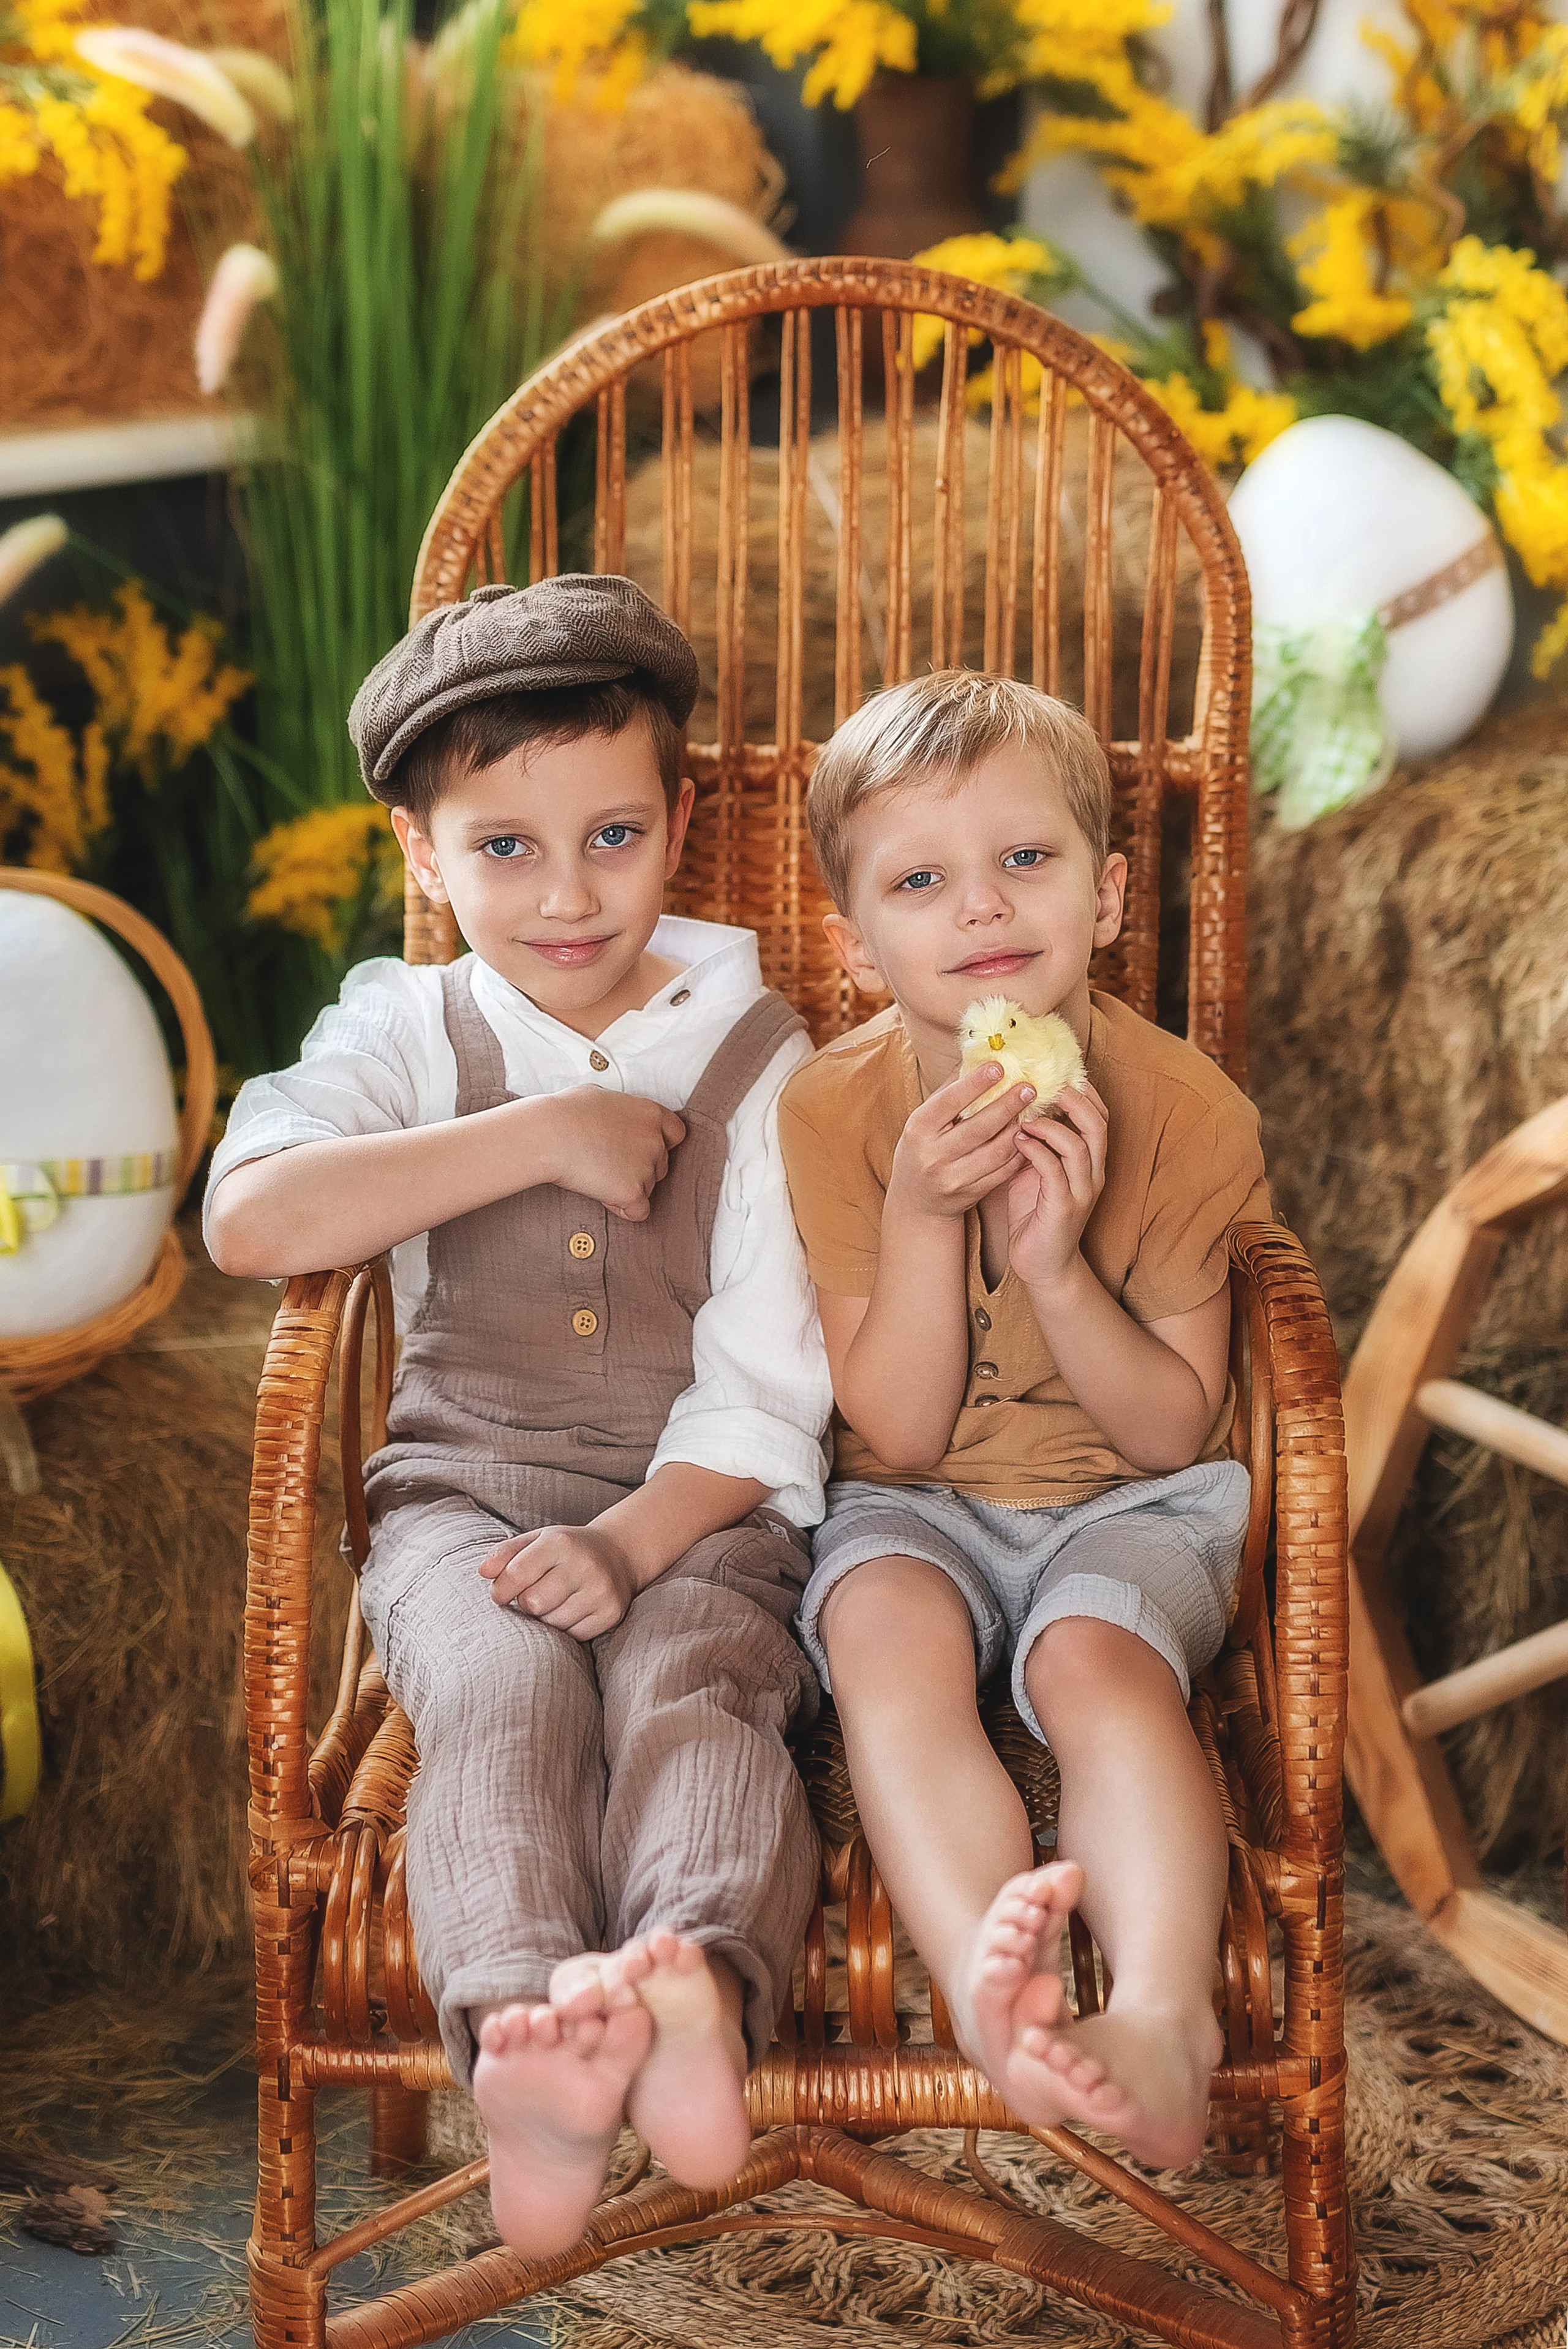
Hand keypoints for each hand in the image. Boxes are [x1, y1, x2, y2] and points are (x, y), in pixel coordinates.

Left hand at [478, 1523, 638, 1638]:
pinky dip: (565, 1628)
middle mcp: (583, 1565)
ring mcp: (600, 1591)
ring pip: (552, 1623)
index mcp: (560, 1542)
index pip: (516, 1574)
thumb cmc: (568, 1549)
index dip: (501, 1590)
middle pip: (533, 1603)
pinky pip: (573, 1636)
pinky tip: (570, 1610)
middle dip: (526, 1603)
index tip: (502, 1593)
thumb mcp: (537, 1540)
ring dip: (545, 1617)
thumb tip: (482, 1572)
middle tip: (533, 1594)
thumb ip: (505, 1553)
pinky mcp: (611, 1614)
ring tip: (555, 1601)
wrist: (620, 1553)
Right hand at [536, 1087, 685, 1221]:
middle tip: (606, 1166)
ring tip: (596, 1176)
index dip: (660, 1145)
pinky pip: (639, 1211)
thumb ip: (618, 1107)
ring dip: (627, 1188)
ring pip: (648, 1189)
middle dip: (638, 1170)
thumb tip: (612, 1111)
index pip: (676, 1134)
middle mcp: (655, 1140)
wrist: (549, 1135)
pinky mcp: (633, 1192)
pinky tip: (604, 1197)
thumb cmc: (565, 1112)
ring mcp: (646, 1167)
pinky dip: (623, 1209)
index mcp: (650, 1113)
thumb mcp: (599, 1095)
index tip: (640, 1151)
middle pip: (660, 1165)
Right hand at [886, 1063, 1034, 1223]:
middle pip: (979, 1127)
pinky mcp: (972, 1193)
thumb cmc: (924, 1147)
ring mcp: (954, 1177)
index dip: (975, 1084)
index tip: (999, 1066)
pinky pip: (1003, 1170)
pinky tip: (1029, 1133)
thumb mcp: (925, 1119)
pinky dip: (1019, 1150)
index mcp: (919, 1129)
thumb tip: (977, 1053)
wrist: (917, 1200)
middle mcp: (934, 1155)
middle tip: (1030, 1087)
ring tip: (1032, 1108)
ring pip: (996, 1151)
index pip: (949, 1102)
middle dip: (1007, 1105)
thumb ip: (950, 1090)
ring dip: (1018, 1128)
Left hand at [1006, 1082, 1108, 1291]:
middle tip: (1046, 1086)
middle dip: (1075, 1100)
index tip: (1058, 1073)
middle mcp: (1094, 1173)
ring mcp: (1082, 1191)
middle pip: (1098, 1124)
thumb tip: (1011, 1106)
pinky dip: (1037, 1152)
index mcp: (1090, 1161)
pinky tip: (1018, 1142)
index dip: (1084, 1092)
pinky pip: (1055, 1171)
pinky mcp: (1064, 1208)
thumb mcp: (1034, 1170)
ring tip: (1024, 1116)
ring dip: (1050, 1126)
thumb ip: (1033, 1141)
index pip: (1100, 1117)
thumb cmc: (1034, 1214)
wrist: (1042, 1265)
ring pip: (1080, 1146)